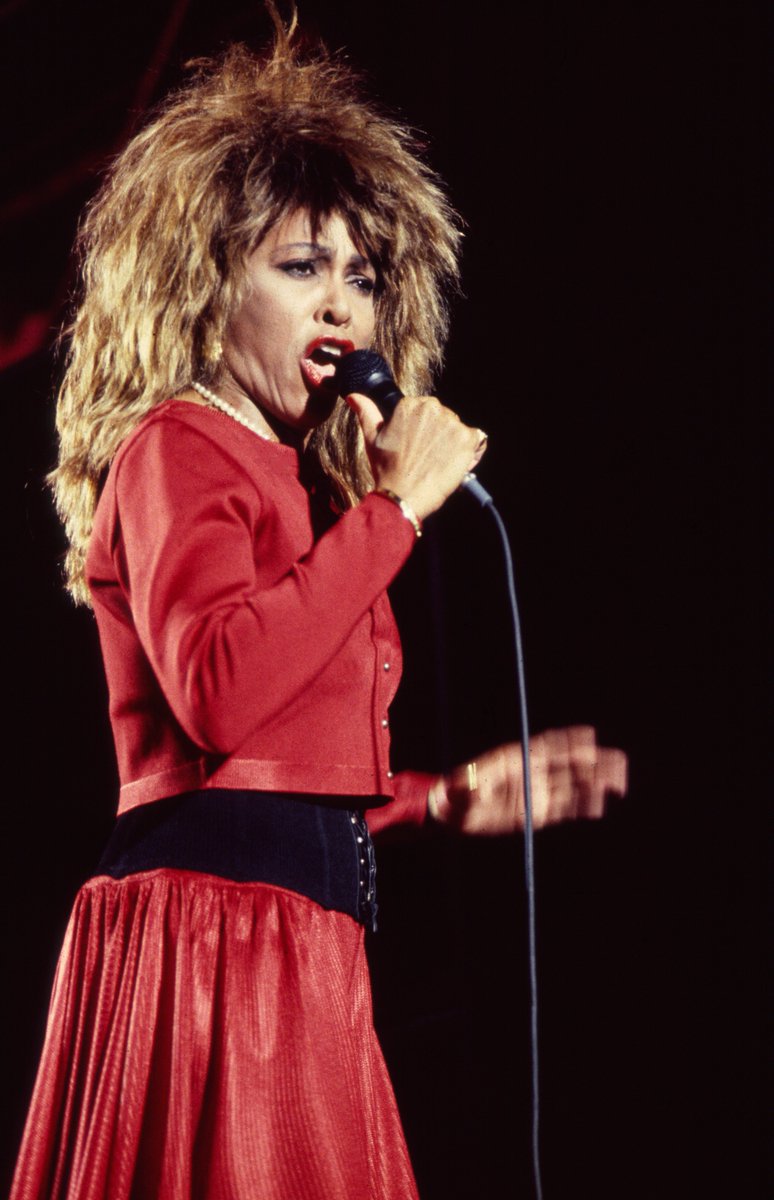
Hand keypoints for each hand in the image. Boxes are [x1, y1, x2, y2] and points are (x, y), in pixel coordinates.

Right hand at [346, 392, 486, 520]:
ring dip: (452, 443)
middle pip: (443, 417)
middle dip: (438, 434)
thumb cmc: (387, 470)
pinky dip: (469, 452)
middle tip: (426, 457)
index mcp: (410, 404)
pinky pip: (476, 440)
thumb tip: (354, 396)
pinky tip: (454, 465)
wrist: (402, 497)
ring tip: (438, 463)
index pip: (424, 410)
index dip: (422, 429)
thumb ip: (366, 413)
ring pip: (457, 429)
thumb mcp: (372, 439)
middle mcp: (432, 408)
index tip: (416, 446)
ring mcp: (451, 423)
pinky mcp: (467, 439)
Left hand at [428, 727, 627, 834]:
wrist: (452, 812)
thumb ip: (468, 786)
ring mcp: (535, 792)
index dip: (569, 740)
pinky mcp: (535, 811)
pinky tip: (599, 805)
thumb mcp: (460, 788)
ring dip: (594, 783)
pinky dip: (582, 805)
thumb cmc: (455, 794)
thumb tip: (470, 783)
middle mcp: (531, 773)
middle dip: (594, 762)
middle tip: (620, 762)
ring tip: (618, 784)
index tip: (590, 736)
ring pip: (571, 785)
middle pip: (568, 765)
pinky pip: (564, 807)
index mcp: (517, 760)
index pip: (549, 746)